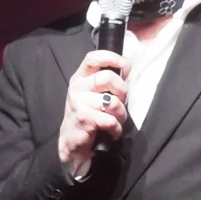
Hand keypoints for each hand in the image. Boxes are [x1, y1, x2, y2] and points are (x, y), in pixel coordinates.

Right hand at [58, 50, 130, 166]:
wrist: (72, 142)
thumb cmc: (87, 116)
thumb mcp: (95, 94)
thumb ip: (109, 79)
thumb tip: (128, 62)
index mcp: (80, 77)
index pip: (93, 58)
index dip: (111, 57)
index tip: (125, 65)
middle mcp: (77, 87)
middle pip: (108, 77)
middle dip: (122, 91)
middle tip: (121, 103)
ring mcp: (78, 102)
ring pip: (112, 102)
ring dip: (121, 114)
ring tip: (117, 120)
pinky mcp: (83, 118)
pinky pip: (110, 120)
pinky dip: (116, 128)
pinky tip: (113, 132)